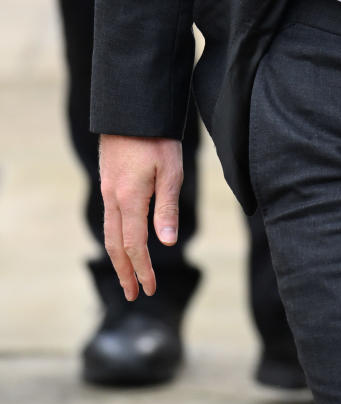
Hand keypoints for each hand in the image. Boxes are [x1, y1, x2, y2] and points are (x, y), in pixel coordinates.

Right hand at [99, 135, 182, 300]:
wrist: (133, 109)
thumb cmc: (157, 137)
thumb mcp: (170, 171)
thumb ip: (167, 208)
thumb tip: (167, 243)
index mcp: (129, 199)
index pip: (134, 245)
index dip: (142, 269)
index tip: (149, 289)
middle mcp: (113, 198)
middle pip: (116, 245)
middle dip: (125, 271)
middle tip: (133, 294)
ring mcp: (108, 189)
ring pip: (110, 232)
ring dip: (118, 257)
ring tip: (126, 274)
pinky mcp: (109, 180)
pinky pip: (109, 217)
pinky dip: (115, 237)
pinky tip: (122, 240)